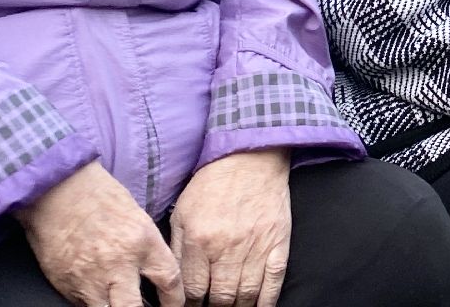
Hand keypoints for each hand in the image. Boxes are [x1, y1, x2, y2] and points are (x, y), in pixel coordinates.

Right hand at [17, 161, 182, 306]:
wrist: (58, 191)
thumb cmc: (100, 198)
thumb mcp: (137, 218)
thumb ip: (146, 250)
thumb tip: (153, 276)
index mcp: (143, 241)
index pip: (169, 280)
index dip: (175, 300)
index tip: (175, 306)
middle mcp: (119, 263)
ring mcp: (91, 278)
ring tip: (120, 303)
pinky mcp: (68, 285)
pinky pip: (85, 305)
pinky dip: (95, 304)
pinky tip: (100, 297)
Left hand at [169, 149, 291, 306]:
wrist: (251, 157)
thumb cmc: (213, 183)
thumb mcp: (183, 211)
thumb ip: (176, 247)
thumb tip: (172, 280)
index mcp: (198, 240)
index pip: (192, 290)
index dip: (189, 304)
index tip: (189, 306)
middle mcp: (226, 248)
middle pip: (219, 298)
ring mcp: (255, 248)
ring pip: (244, 295)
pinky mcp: (277, 244)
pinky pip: (272, 283)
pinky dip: (265, 302)